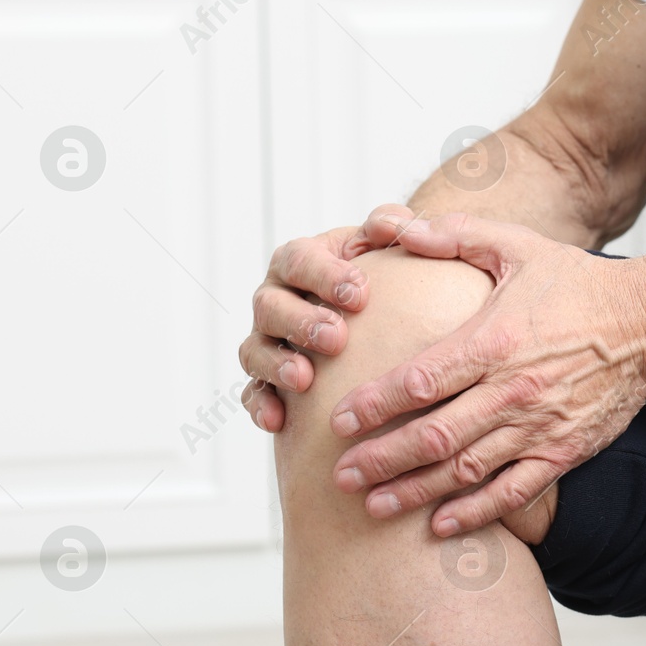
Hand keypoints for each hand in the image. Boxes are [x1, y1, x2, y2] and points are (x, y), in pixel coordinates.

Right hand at [238, 223, 379, 431]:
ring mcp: (267, 339)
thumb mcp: (389, 244)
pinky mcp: (267, 378)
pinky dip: (261, 405)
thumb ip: (391, 224)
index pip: (300, 260)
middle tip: (336, 338)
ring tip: (304, 379)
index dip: (324, 275)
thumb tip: (385, 225)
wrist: (383, 310)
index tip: (360, 293)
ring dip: (275, 364)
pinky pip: (254, 393)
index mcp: (300, 261)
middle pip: (270, 305)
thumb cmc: (386, 274)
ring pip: (254, 349)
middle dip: (301, 322)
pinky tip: (277, 421)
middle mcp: (276, 297)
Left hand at [328, 211, 645, 536]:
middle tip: (340, 476)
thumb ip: (454, 234)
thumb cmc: (579, 284)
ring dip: (416, 491)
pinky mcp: (564, 451)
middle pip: (434, 437)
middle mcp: (513, 391)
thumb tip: (397, 228)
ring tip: (373, 506)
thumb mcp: (517, 245)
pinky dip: (475, 513)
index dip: (374, 405)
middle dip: (381, 460)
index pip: (420, 381)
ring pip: (466, 470)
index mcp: (494, 341)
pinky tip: (439, 526)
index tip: (337, 421)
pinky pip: (513, 492)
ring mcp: (539, 427)